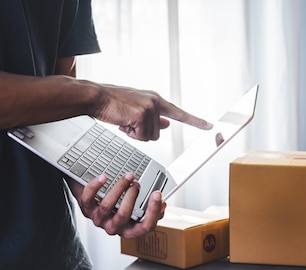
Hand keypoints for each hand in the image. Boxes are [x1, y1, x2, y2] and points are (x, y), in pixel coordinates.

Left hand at [69, 173, 165, 238]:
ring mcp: (99, 219)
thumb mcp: (135, 210)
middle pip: (124, 215)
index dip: (153, 211)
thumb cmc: (117, 206)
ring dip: (119, 187)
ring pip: (107, 206)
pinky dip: (96, 186)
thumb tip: (162, 203)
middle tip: (136, 183)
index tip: (157, 194)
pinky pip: (88, 198)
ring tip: (126, 177)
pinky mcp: (86, 209)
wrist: (93, 200)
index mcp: (129, 229)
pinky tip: (104, 177)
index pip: (145, 227)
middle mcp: (114, 227)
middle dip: (132, 195)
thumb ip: (148, 209)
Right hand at [93, 85, 212, 140]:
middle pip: (158, 133)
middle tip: (129, 123)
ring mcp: (150, 108)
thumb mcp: (136, 108)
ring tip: (125, 121)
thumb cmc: (113, 103)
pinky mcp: (142, 114)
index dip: (195, 121)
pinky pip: (140, 136)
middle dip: (142, 133)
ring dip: (135, 134)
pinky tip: (123, 122)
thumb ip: (154, 117)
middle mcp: (156, 102)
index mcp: (156, 99)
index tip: (209, 126)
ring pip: (150, 137)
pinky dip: (130, 134)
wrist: (96, 96)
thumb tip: (166, 125)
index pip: (180, 113)